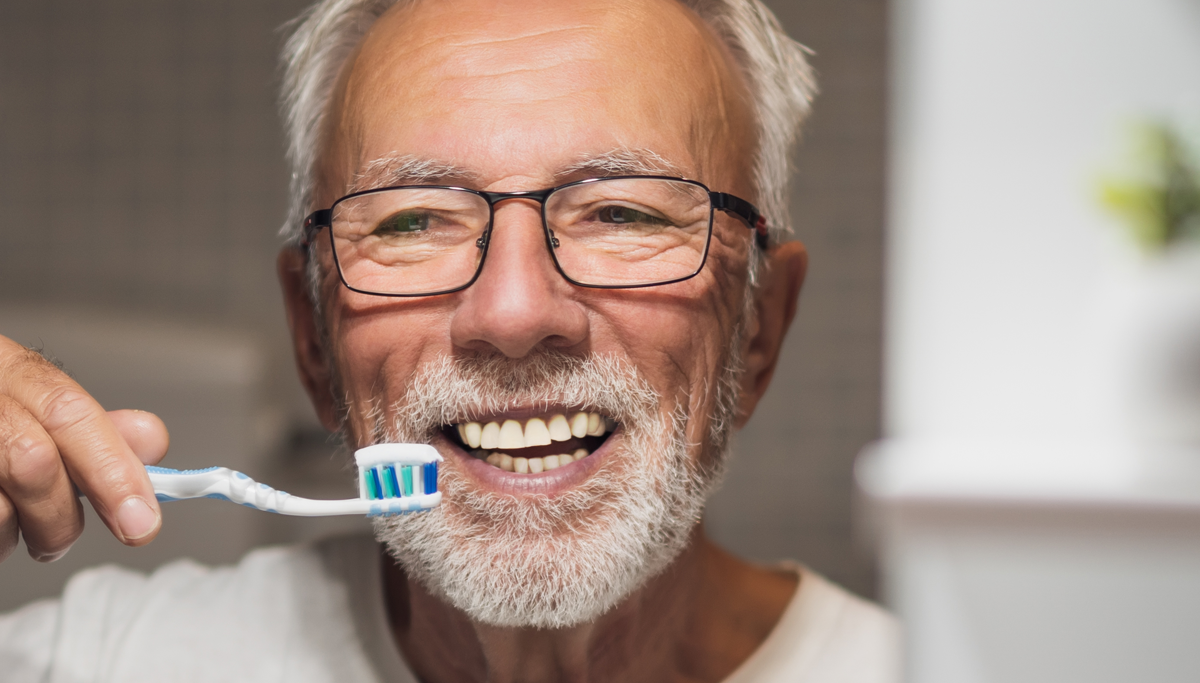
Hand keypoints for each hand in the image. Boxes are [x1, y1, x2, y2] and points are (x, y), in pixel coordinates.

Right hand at [0, 335, 167, 562]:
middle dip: (59, 517)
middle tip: (56, 541)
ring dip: (12, 535)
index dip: (112, 470)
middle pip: (33, 462)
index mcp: (5, 367)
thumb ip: (91, 429)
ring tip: (7, 524)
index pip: (70, 414)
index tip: (141, 523)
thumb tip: (149, 440)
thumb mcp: (34, 409)